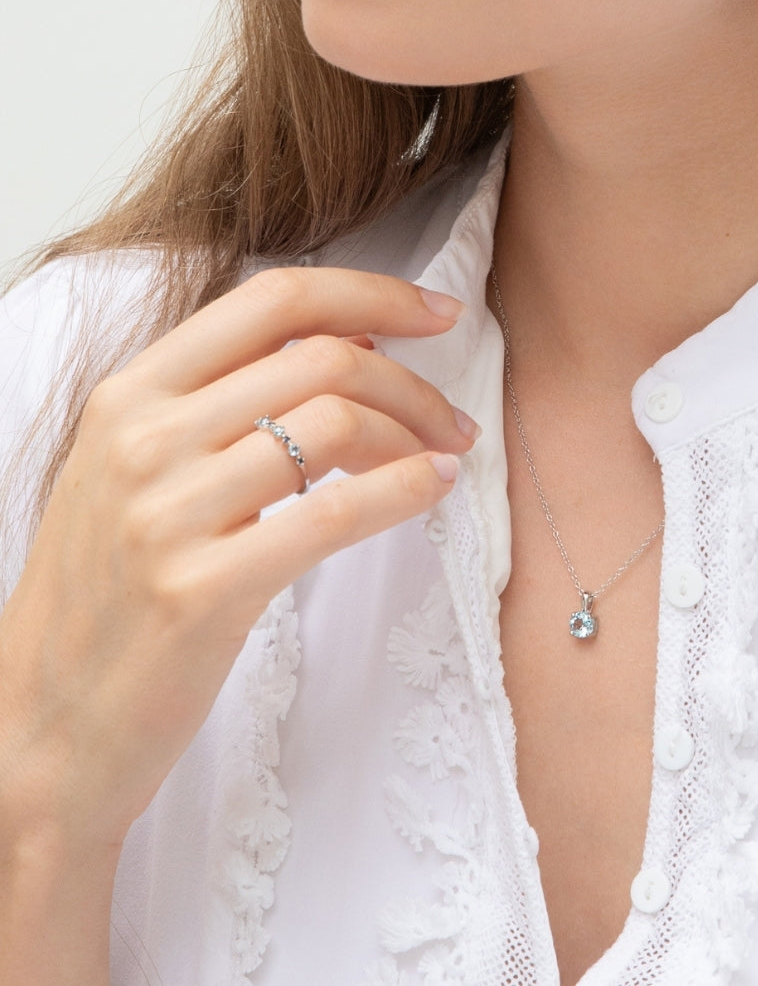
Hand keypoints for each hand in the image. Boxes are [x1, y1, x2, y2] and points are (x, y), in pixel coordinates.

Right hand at [0, 266, 476, 852]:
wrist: (41, 729)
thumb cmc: (106, 596)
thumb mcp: (138, 471)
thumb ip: (224, 400)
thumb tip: (352, 339)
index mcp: (130, 394)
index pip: (272, 299)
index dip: (370, 293)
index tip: (434, 311)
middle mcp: (143, 439)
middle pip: (321, 359)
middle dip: (411, 381)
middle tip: (452, 417)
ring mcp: (167, 513)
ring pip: (335, 424)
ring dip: (416, 434)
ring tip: (445, 457)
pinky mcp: (200, 590)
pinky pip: (333, 513)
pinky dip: (403, 489)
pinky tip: (434, 488)